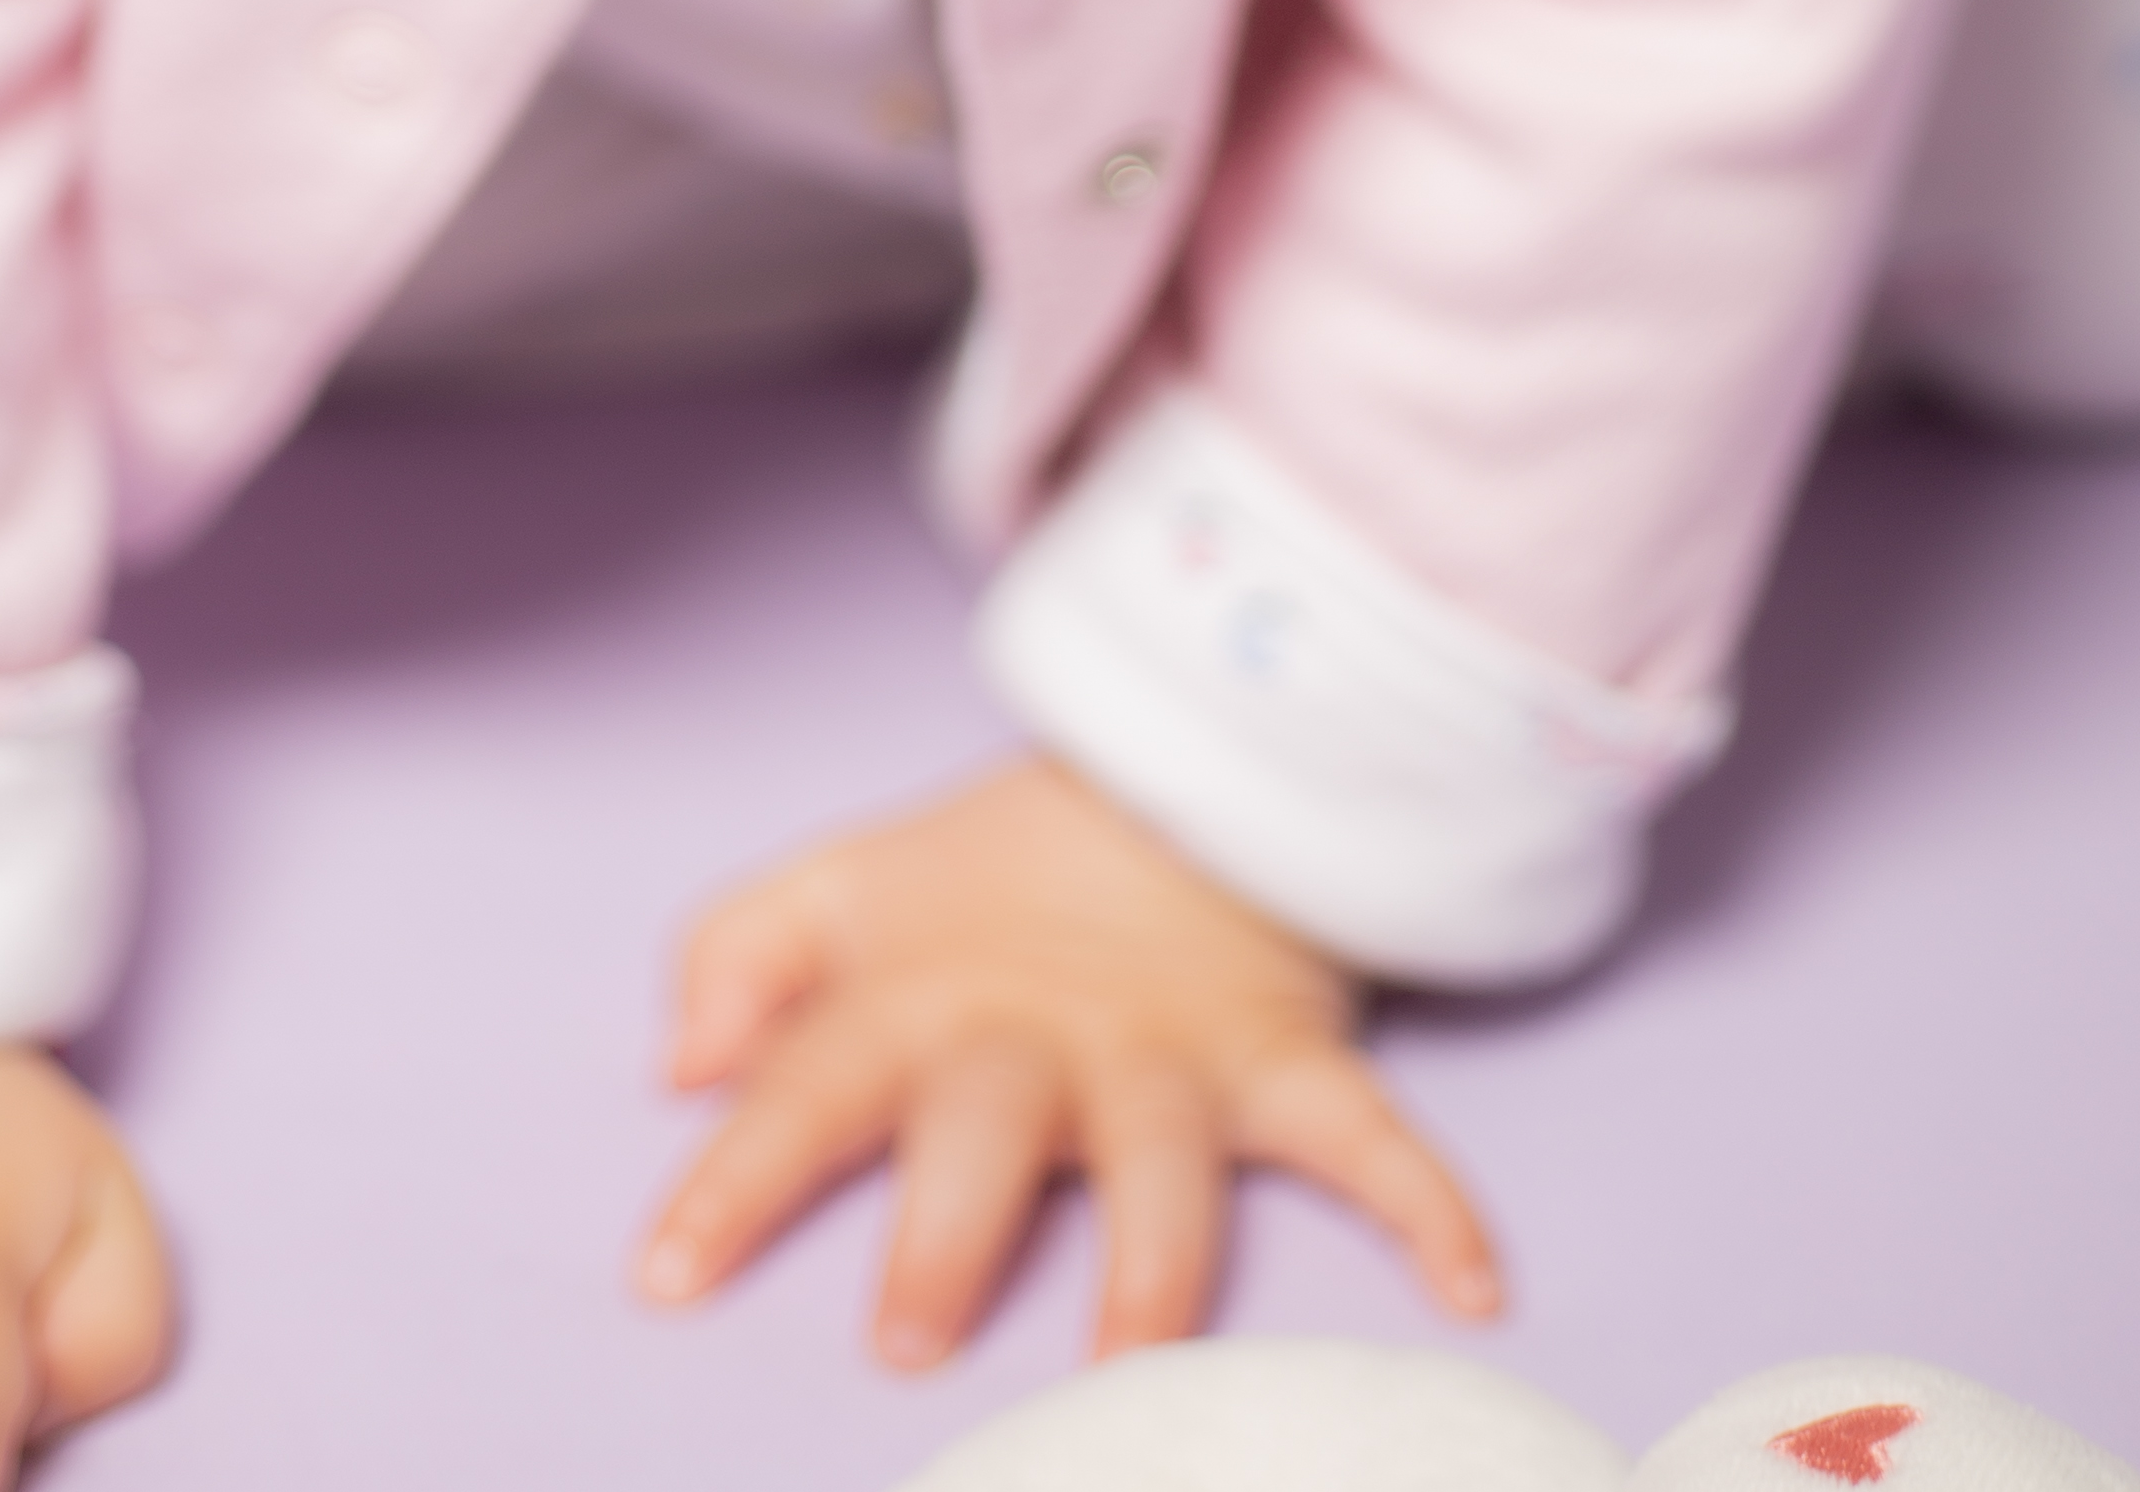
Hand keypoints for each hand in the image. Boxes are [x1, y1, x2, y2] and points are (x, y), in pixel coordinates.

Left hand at [640, 752, 1499, 1370]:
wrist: (1177, 786)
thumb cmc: (983, 889)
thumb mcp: (844, 890)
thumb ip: (742, 956)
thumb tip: (678, 1065)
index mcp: (917, 1002)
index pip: (806, 1088)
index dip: (733, 1180)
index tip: (666, 1281)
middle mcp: (1037, 1036)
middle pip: (988, 1130)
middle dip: (950, 1229)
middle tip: (908, 1337)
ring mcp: (1169, 1054)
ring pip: (1168, 1158)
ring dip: (1157, 1256)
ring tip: (1140, 1353)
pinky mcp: (1284, 1062)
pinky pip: (1370, 1136)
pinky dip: (1431, 1207)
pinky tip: (1473, 1291)